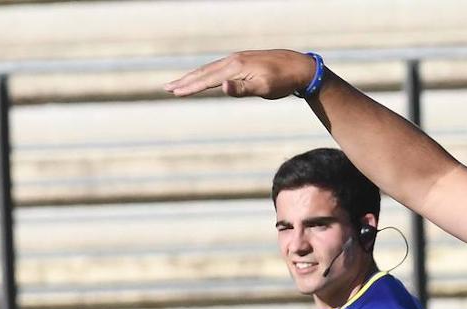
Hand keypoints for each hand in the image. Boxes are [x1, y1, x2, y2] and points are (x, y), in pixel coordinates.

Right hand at [164, 49, 317, 98]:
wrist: (299, 67)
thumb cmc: (283, 81)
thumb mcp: (264, 88)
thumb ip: (242, 89)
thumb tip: (222, 87)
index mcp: (235, 68)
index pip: (207, 79)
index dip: (190, 87)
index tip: (174, 92)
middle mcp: (233, 60)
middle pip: (203, 72)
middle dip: (185, 81)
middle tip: (167, 87)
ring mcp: (237, 59)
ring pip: (210, 69)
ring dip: (194, 76)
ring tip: (181, 83)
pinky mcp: (243, 61)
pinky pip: (218, 68)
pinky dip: (207, 73)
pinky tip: (205, 77)